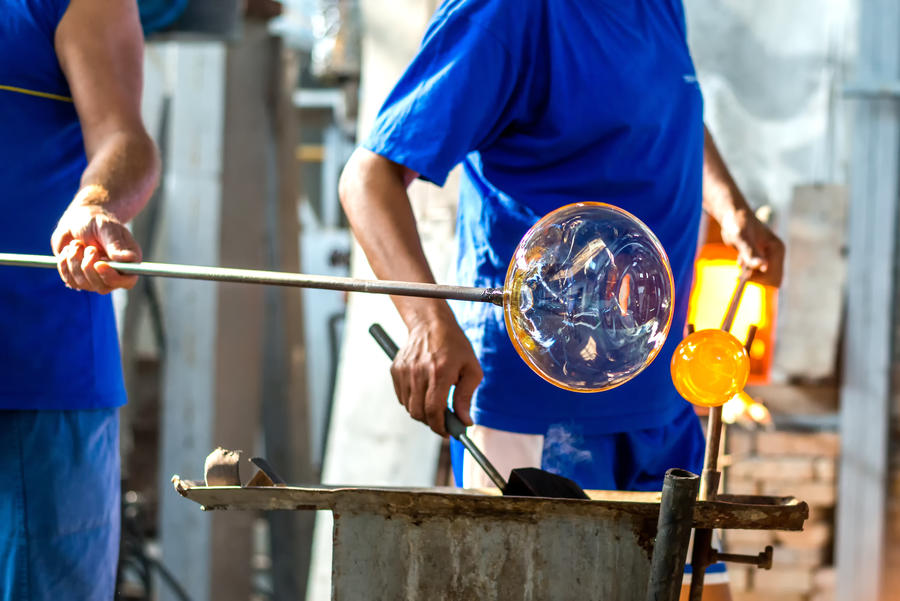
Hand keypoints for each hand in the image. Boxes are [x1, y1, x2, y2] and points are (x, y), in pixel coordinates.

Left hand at [50, 203, 141, 293]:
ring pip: (83, 284)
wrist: (77, 221)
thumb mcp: (107, 228)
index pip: (127, 281)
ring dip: (75, 261)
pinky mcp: (78, 278)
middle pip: (103, 287)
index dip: (113, 277)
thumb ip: (116, 245)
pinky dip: (64, 263)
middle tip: (87, 247)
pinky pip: (69, 280)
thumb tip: (128, 259)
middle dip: (89, 267)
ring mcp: (95, 278)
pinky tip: (68, 250)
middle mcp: (114, 273)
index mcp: (128, 262)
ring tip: (76, 244)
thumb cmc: (96, 222)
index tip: (99, 264)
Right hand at [391, 313, 482, 435]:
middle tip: (443, 421)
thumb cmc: (455, 346)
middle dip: (431, 422)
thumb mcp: (471, 369)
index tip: (448, 432)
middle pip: (418, 413)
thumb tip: (465, 421)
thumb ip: (467, 396)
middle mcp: (418, 372)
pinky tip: (423, 392)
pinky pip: (402, 397)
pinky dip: (412, 401)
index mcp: (439, 372)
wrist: (431, 324)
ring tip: (434, 404)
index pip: (433, 410)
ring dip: (421, 412)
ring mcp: (404, 371)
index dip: (440, 427)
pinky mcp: (395, 370)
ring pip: (409, 407)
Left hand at [719, 209, 784, 286]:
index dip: (759, 279)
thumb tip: (762, 267)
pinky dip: (747, 271)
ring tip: (740, 261)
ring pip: (764, 277)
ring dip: (751, 275)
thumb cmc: (736, 223)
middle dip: (756, 278)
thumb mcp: (741, 237)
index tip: (743, 275)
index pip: (774, 275)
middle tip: (740, 271)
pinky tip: (740, 260)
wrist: (731, 216)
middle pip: (771, 279)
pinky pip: (757, 273)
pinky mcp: (760, 257)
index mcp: (777, 249)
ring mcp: (768, 256)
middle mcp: (775, 253)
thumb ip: (751, 252)